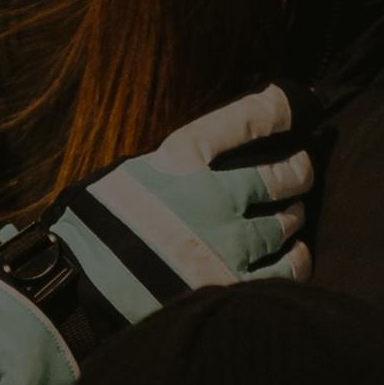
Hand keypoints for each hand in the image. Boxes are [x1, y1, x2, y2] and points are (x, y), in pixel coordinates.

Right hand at [58, 82, 312, 323]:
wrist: (82, 282)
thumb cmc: (98, 224)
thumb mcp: (130, 173)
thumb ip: (173, 167)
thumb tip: (205, 163)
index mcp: (183, 161)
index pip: (245, 120)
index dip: (277, 108)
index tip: (291, 100)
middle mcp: (213, 197)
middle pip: (281, 178)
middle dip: (296, 173)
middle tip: (301, 170)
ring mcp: (228, 242)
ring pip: (286, 223)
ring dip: (293, 216)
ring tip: (293, 214)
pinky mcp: (234, 283)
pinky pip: (287, 270)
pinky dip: (296, 259)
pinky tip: (295, 254)